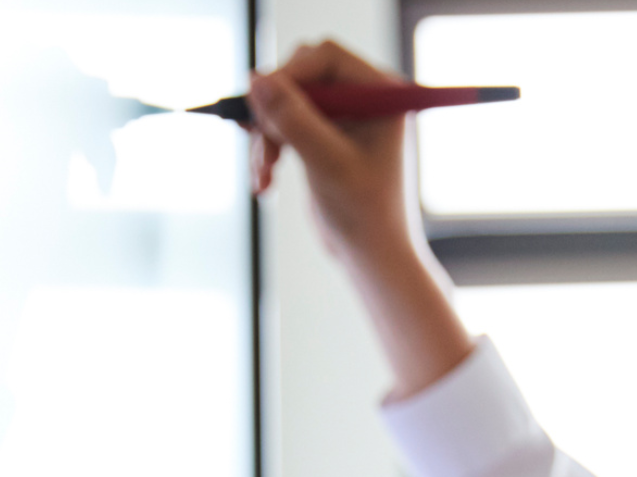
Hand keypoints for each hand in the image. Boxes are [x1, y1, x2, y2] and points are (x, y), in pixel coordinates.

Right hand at [248, 42, 413, 262]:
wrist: (372, 257)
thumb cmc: (366, 214)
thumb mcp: (327, 163)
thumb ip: (294, 119)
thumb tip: (255, 79)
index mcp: (381, 94)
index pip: (325, 58)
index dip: (288, 76)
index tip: (260, 106)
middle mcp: (363, 97)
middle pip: (300, 76)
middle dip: (274, 113)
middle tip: (264, 151)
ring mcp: (342, 115)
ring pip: (285, 101)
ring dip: (266, 137)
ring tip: (262, 177)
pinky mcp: (323, 135)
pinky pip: (283, 123)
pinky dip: (268, 149)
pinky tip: (264, 181)